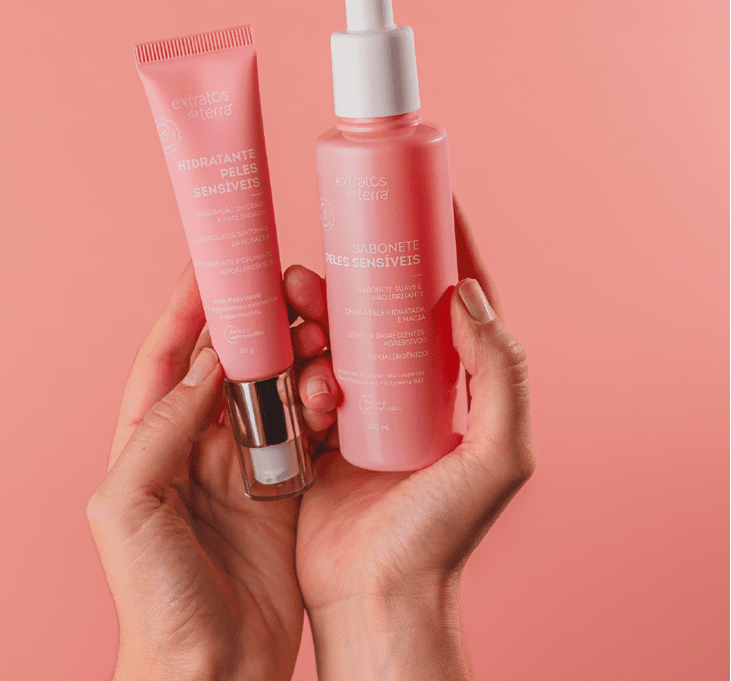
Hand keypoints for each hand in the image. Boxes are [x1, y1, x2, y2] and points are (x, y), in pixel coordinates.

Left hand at [87, 265, 304, 680]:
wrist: (211, 669)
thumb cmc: (156, 596)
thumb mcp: (129, 505)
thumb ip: (162, 426)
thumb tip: (211, 362)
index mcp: (149, 442)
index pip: (165, 357)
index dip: (186, 309)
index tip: (211, 267)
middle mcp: (196, 445)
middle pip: (227, 364)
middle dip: (255, 325)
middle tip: (288, 296)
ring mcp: (246, 463)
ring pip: (273, 388)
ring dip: (294, 358)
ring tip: (317, 339)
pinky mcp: (288, 484)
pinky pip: (307, 427)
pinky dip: (322, 401)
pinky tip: (336, 384)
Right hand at [285, 202, 534, 679]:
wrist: (375, 594)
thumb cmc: (440, 534)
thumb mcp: (497, 456)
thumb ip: (501, 374)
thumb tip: (469, 293)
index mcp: (462, 387)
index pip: (462, 299)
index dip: (449, 247)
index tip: (427, 199)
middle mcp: (416, 388)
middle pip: (387, 307)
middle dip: (356, 275)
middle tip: (321, 267)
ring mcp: (368, 404)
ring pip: (340, 333)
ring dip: (316, 311)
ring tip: (294, 303)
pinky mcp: (325, 424)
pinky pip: (308, 370)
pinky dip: (297, 354)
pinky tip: (291, 356)